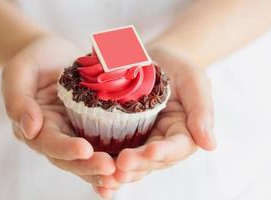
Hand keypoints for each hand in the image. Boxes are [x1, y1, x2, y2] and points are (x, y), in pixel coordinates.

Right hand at [2, 35, 115, 188]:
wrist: (55, 54)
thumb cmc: (35, 60)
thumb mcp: (19, 72)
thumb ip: (18, 100)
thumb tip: (30, 129)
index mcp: (36, 125)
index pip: (48, 143)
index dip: (65, 149)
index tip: (85, 150)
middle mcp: (56, 135)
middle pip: (70, 159)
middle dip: (89, 166)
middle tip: (110, 168)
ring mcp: (75, 132)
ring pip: (87, 158)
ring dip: (103, 169)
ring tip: (122, 172)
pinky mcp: (92, 126)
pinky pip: (102, 144)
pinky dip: (114, 155)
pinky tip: (129, 163)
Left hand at [93, 46, 215, 198]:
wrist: (154, 60)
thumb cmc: (177, 68)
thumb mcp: (194, 82)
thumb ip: (201, 111)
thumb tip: (210, 145)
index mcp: (182, 132)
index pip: (177, 147)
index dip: (165, 151)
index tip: (152, 150)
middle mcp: (162, 142)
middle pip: (152, 160)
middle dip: (138, 164)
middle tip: (122, 165)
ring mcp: (141, 141)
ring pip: (134, 162)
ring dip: (121, 170)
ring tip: (107, 175)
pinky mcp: (123, 137)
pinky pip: (115, 152)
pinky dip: (107, 163)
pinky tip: (94, 168)